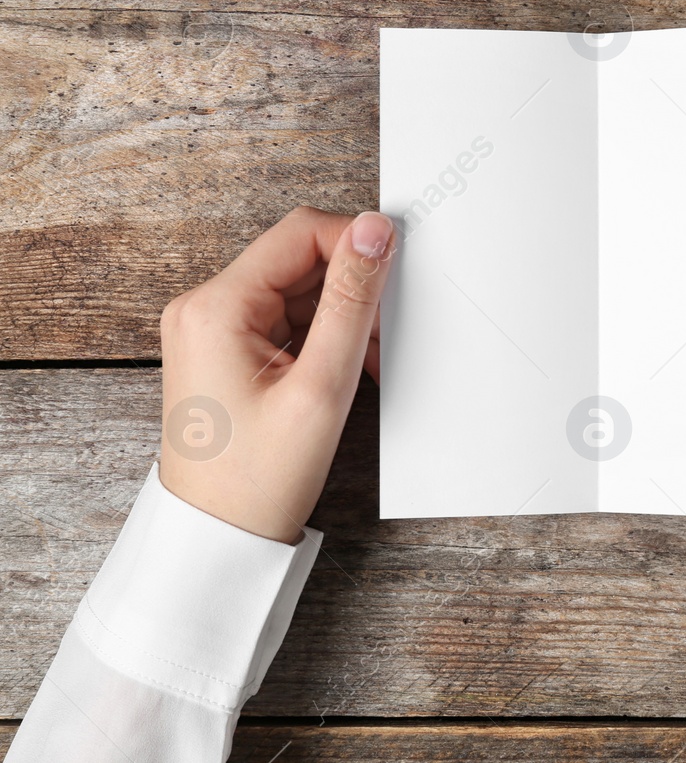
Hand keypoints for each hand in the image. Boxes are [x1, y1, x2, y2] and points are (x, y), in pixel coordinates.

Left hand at [158, 206, 394, 543]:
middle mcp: (204, 307)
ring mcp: (211, 328)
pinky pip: (287, 318)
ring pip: (299, 289)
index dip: (357, 244)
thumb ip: (352, 301)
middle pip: (300, 258)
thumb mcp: (321, 386)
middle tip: (379, 339)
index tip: (395, 277)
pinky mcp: (224, 348)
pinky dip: (323, 337)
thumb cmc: (257, 479)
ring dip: (342, 318)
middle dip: (352, 291)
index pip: (301, 232)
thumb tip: (375, 230)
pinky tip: (341, 372)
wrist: (217, 540)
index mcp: (215, 308)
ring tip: (360, 367)